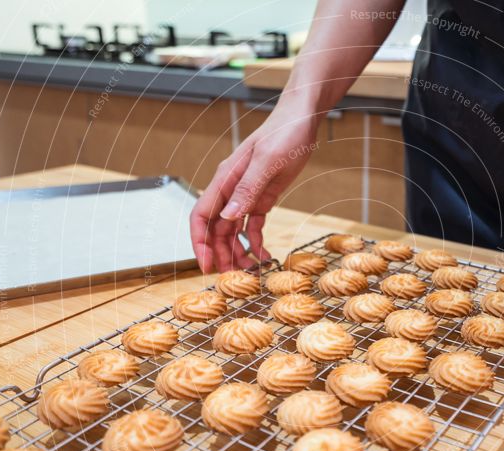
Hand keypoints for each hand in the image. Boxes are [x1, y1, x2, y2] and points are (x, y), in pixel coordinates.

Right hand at [190, 100, 319, 271]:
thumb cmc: (285, 132)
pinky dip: (255, 241)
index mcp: (225, 179)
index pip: (201, 216)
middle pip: (216, 228)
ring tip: (248, 271)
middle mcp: (231, 189)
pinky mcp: (263, 196)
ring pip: (232, 229)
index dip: (199, 242)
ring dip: (236, 251)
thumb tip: (227, 218)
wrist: (304, 118)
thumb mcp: (268, 161)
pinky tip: (263, 255)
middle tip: (231, 278)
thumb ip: (248, 189)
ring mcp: (246, 193)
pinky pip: (252, 224)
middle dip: (220, 254)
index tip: (205, 265)